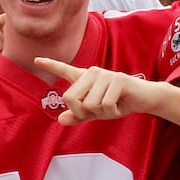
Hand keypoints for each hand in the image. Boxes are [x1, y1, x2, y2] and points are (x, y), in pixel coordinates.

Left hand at [34, 57, 157, 124]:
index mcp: (85, 78)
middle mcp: (92, 72)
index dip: (50, 65)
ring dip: (101, 113)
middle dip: (81, 112)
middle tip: (96, 113)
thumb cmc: (119, 103)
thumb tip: (61, 120)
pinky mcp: (117, 80)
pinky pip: (105, 105)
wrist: (144, 99)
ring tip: (112, 106)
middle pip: (70, 97)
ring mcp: (105, 75)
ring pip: (89, 104)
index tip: (36, 59)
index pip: (64, 70)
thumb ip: (78, 116)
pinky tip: (119, 106)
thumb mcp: (96, 113)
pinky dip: (112, 112)